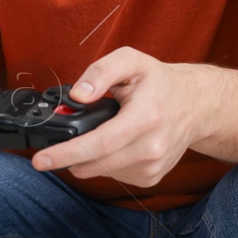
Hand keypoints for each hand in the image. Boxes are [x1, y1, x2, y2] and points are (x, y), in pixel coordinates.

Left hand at [32, 46, 198, 186]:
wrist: (196, 105)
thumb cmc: (161, 83)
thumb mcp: (131, 61)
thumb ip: (101, 72)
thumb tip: (77, 95)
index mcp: (145, 117)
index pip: (100, 143)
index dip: (67, 153)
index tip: (41, 160)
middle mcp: (152, 146)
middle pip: (96, 162)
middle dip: (68, 157)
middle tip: (52, 149)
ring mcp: (153, 165)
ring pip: (102, 171)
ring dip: (88, 159)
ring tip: (97, 135)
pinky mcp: (151, 177)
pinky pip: (114, 175)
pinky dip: (105, 163)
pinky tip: (114, 145)